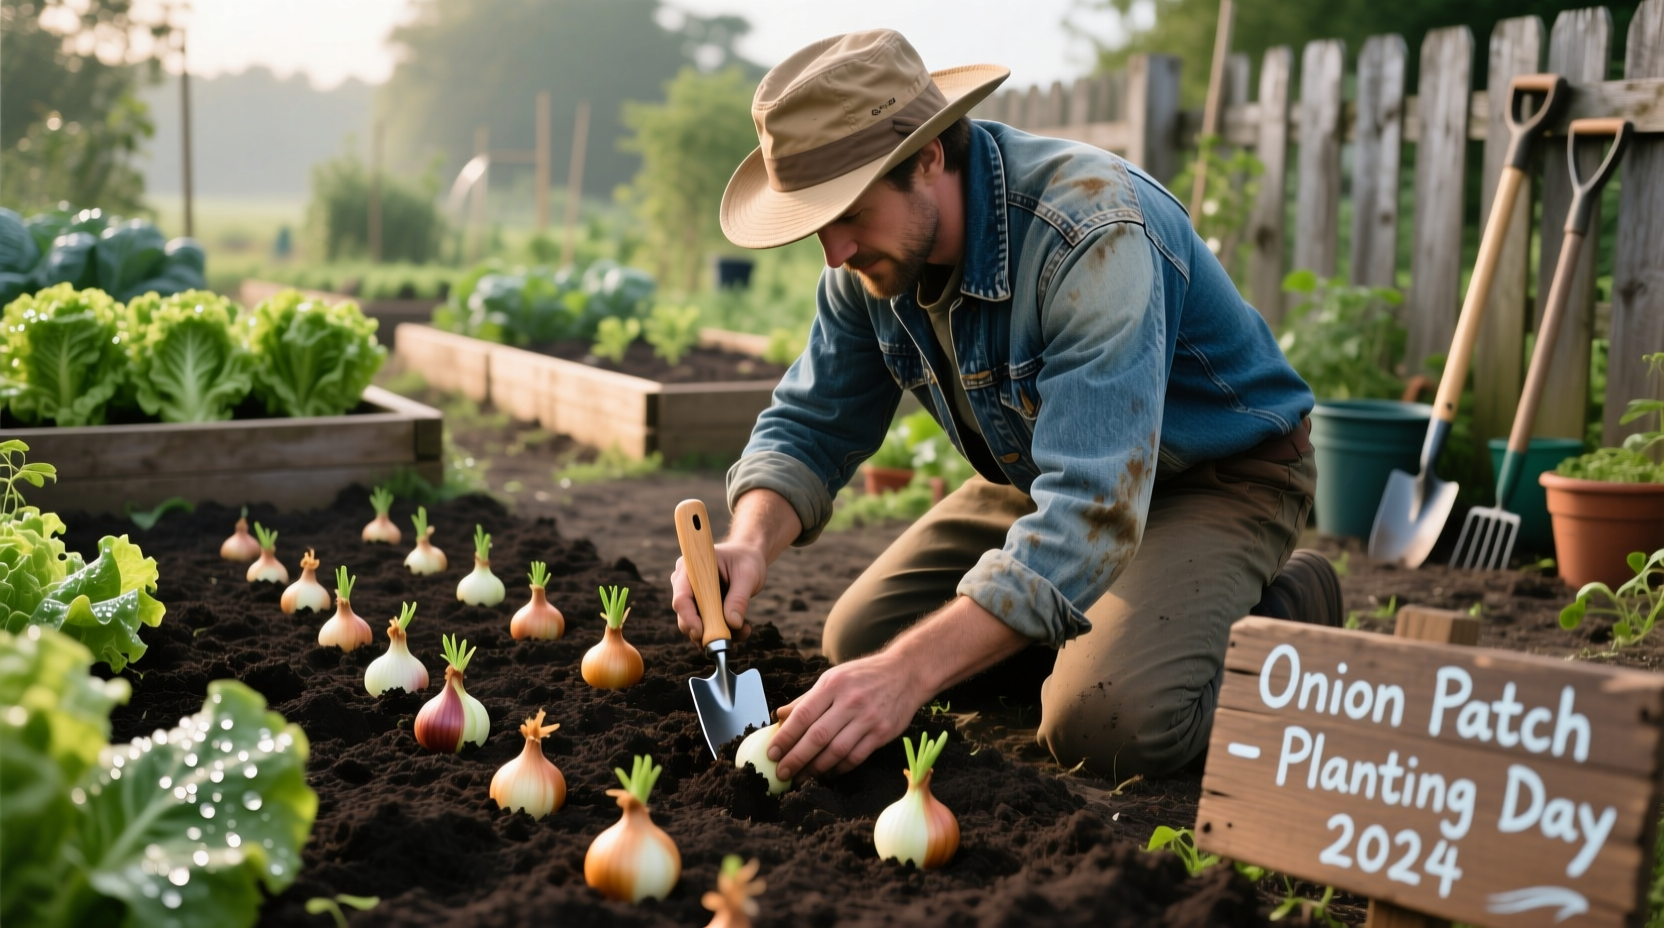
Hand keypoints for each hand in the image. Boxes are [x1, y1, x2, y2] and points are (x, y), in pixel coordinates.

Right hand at [670, 541, 765, 644]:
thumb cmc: (746, 561)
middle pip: (685, 616)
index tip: (701, 633)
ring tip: (744, 631)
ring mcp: (693, 599)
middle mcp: (686, 585)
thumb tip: (732, 623)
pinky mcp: (702, 610)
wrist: (749, 558)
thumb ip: (739, 598)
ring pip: (696, 626)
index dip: (688, 617)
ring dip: (718, 634)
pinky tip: (743, 630)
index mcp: (690, 569)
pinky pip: (708, 628)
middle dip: (704, 632)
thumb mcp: (747, 576)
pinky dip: (724, 633)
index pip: (681, 597)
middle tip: (726, 641)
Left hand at [767, 651, 923, 779]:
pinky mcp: (882, 733)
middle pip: (817, 736)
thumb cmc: (864, 675)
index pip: (803, 715)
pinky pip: (856, 757)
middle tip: (782, 772)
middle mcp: (850, 701)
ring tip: (801, 777)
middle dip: (796, 758)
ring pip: (836, 751)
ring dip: (815, 768)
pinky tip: (827, 773)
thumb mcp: (833, 678)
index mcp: (833, 685)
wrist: (906, 673)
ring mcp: (868, 718)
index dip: (785, 737)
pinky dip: (839, 768)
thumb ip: (807, 699)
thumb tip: (779, 716)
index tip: (772, 753)